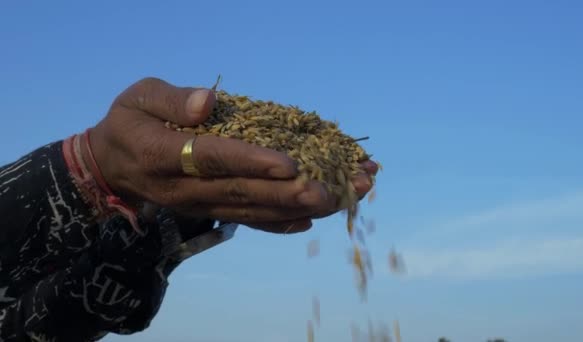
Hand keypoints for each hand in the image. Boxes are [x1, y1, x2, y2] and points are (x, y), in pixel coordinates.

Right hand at [88, 77, 375, 232]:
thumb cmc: (130, 123)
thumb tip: (209, 102)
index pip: (213, 159)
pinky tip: (310, 221)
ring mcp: (200, 205)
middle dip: (291, 193)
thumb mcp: (139, 97)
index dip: (252, 162)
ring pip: (252, 211)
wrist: (113, 166)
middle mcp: (185, 189)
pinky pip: (247, 221)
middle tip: (333, 189)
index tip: (290, 164)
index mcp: (164, 156)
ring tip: (339, 200)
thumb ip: (172, 100)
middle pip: (242, 193)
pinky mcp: (211, 211)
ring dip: (298, 208)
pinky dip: (279, 224)